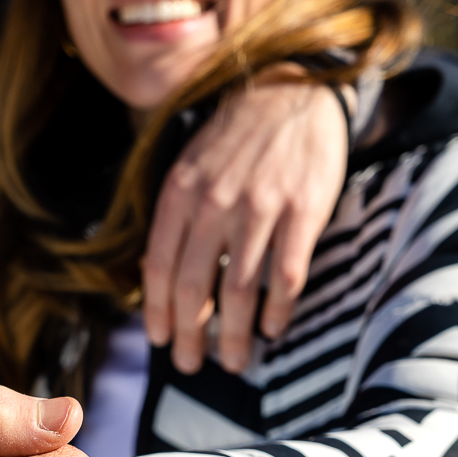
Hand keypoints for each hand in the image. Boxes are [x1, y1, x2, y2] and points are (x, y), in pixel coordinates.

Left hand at [142, 72, 348, 373]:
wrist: (290, 91)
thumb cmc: (234, 138)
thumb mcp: (189, 167)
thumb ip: (175, 218)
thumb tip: (155, 277)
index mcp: (180, 194)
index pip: (159, 266)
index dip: (156, 311)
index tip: (159, 341)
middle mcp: (214, 204)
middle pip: (195, 288)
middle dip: (190, 335)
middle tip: (192, 365)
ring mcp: (260, 208)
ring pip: (239, 291)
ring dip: (234, 336)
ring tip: (234, 361)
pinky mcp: (302, 211)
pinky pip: (286, 275)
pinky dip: (278, 310)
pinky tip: (273, 330)